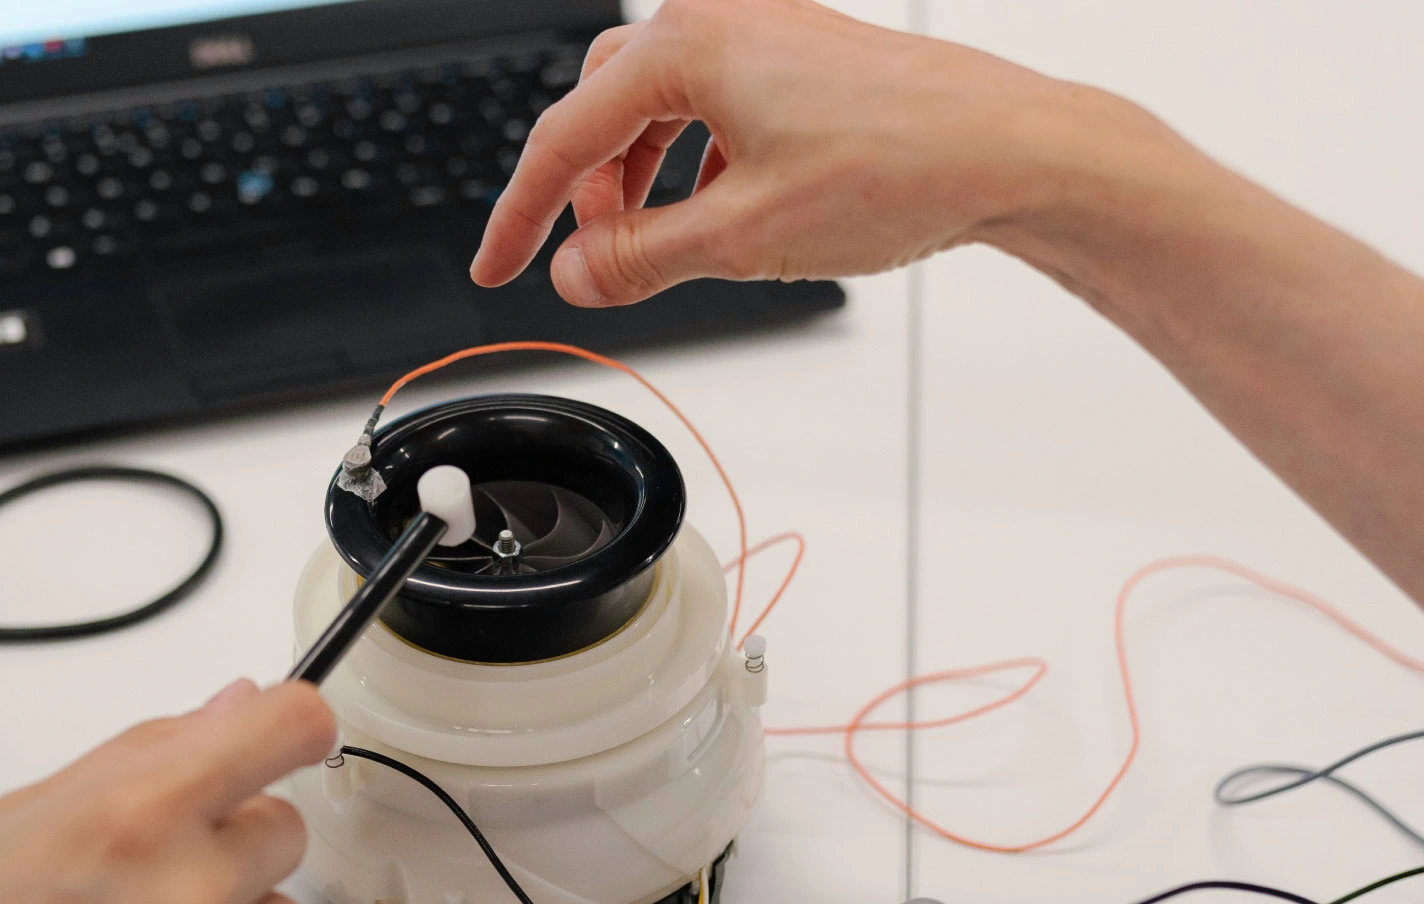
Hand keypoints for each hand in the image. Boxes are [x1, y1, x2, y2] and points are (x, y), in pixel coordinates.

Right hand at [471, 0, 1148, 306]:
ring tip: (653, 248)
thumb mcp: (741, 237)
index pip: (565, 138)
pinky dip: (692, 163)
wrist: (1012, 151)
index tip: (495, 266)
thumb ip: (638, 258)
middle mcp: (720, 21)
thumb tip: (576, 274)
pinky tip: (717, 214)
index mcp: (687, 47)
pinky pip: (712, 105)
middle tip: (585, 261)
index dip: (520, 215)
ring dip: (639, 181)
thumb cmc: (900, 167)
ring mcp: (765, 33)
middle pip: (603, 109)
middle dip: (585, 191)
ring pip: (658, 108)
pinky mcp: (800, 57)